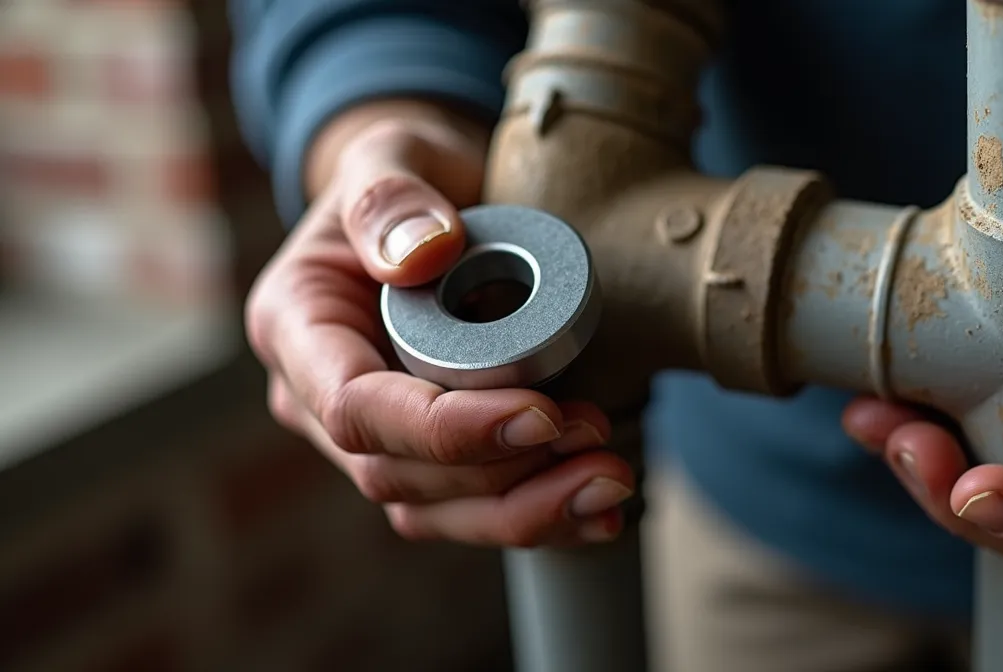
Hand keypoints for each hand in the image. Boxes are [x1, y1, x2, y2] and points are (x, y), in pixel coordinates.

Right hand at [246, 106, 633, 546]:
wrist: (431, 206)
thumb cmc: (407, 177)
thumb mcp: (390, 156)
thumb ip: (391, 196)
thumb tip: (422, 255)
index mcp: (297, 328)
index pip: (356, 409)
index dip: (446, 428)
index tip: (540, 412)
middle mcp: (317, 400)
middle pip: (399, 476)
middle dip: (505, 476)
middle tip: (598, 444)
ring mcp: (369, 437)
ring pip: (436, 510)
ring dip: (529, 508)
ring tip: (611, 481)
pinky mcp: (422, 457)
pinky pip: (469, 508)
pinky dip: (537, 515)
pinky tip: (599, 514)